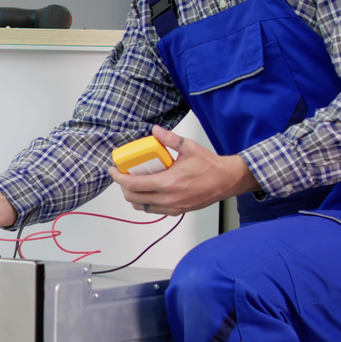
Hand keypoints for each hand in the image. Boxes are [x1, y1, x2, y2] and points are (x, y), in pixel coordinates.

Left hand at [109, 126, 257, 216]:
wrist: (226, 180)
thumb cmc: (210, 166)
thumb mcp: (189, 147)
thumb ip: (170, 139)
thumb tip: (155, 131)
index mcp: (169, 182)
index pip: (134, 185)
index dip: (119, 178)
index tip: (114, 170)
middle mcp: (169, 198)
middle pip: (133, 198)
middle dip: (123, 187)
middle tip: (122, 175)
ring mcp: (173, 206)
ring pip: (142, 206)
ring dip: (133, 196)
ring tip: (133, 183)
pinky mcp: (177, 211)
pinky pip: (154, 209)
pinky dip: (145, 202)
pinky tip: (147, 191)